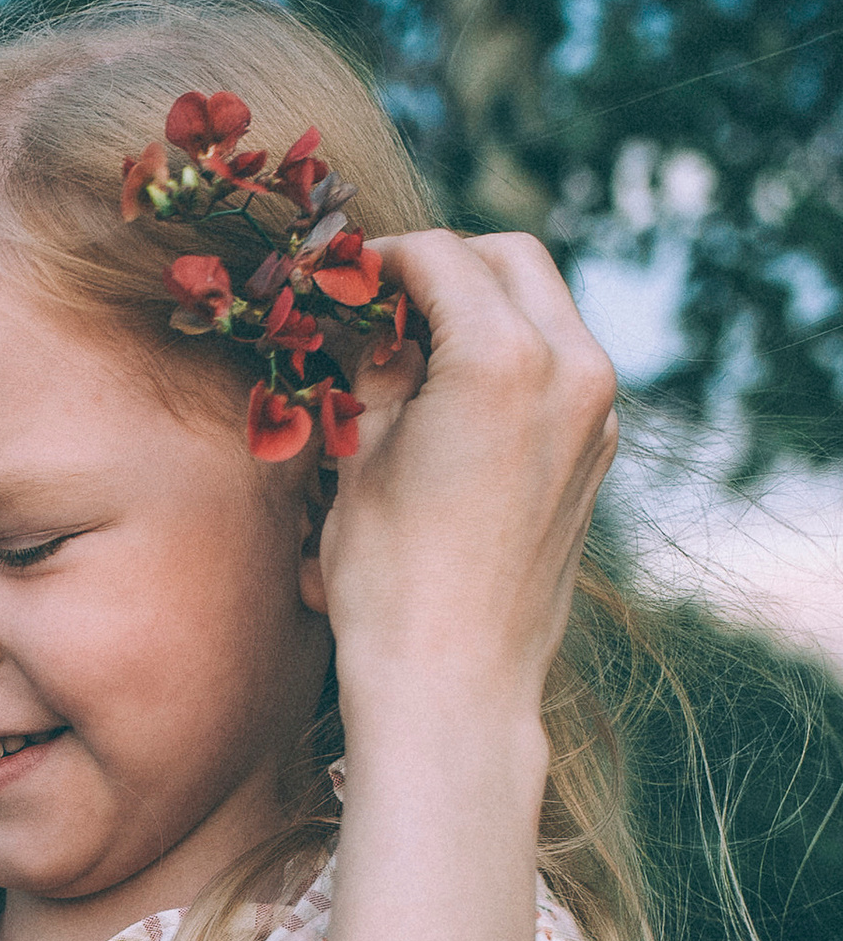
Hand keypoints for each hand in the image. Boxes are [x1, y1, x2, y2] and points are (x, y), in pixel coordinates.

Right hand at [319, 230, 616, 738]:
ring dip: (484, 306)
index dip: (382, 258)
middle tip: (384, 301)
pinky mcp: (597, 451)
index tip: (343, 277)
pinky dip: (513, 354)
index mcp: (502, 358)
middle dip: (446, 265)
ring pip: (546, 306)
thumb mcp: (358, 459)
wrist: (455, 683)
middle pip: (512, 259)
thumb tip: (374, 324)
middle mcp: (569, 369)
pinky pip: (561, 364)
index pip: (442, 257)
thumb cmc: (388, 582)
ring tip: (416, 350)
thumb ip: (375, 371)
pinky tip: (456, 399)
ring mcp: (595, 411)